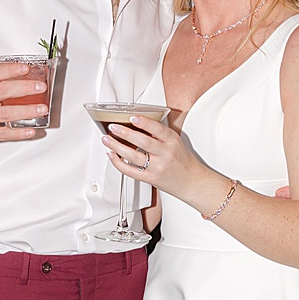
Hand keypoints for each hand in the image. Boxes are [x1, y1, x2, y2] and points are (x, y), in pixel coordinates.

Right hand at [0, 61, 46, 152]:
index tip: (27, 68)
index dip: (11, 69)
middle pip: (1, 90)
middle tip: (40, 87)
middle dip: (24, 88)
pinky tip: (30, 130)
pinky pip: (2, 133)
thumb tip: (26, 78)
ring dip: (26, 110)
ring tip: (41, 109)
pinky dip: (19, 133)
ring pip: (5, 112)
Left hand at [101, 112, 218, 206]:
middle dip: (125, 133)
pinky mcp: (150, 178)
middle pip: (143, 142)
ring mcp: (157, 167)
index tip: (133, 118)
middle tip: (113, 127)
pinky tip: (112, 155)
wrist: (191, 182)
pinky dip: (118, 163)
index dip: (145, 123)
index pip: (158, 130)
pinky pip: (130, 171)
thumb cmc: (182, 161)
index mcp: (173, 142)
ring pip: (133, 156)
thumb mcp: (176, 143)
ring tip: (107, 139)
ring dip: (116, 146)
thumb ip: (160, 135)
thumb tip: (137, 124)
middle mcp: (165, 154)